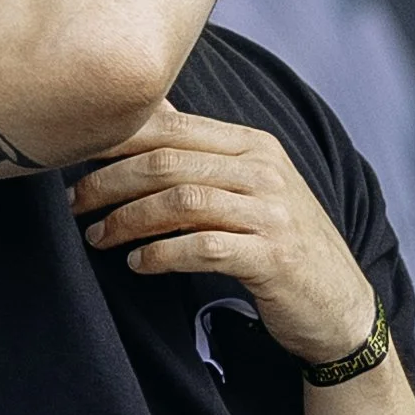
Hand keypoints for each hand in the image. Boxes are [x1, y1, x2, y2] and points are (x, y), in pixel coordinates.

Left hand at [69, 104, 374, 366]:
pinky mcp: (273, 256)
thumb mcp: (250, 185)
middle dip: (110, 183)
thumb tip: (151, 108)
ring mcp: (272, 212)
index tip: (74, 161)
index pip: (172, 127)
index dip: (117, 141)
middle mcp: (265, 170)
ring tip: (98, 237)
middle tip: (76, 205)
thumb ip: (203, 151)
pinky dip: (161, 253)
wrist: (339, 306)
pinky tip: (137, 263)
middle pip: (168, 163)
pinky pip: (203, 247)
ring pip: (181, 202)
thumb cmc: (280, 243)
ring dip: (128, 220)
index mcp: (254, 144)